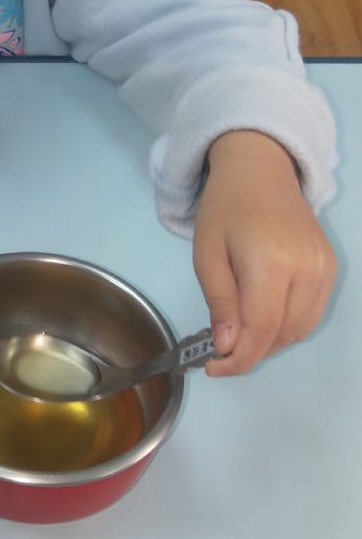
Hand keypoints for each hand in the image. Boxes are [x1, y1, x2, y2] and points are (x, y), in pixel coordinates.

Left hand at [193, 130, 336, 375]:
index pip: (262, 329)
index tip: (213, 367)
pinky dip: (287, 325)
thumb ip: (220, 303)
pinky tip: (262, 314)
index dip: (239, 358)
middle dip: (251, 352)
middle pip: (283, 334)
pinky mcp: (331, 268)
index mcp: (271, 261)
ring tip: (239, 330)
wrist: (261, 170)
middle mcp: (307, 267)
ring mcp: (325, 268)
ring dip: (269, 341)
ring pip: (300, 330)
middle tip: (220, 350)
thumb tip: (229, 347)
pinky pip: (311, 313)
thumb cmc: (226, 209)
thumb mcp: (207, 256)